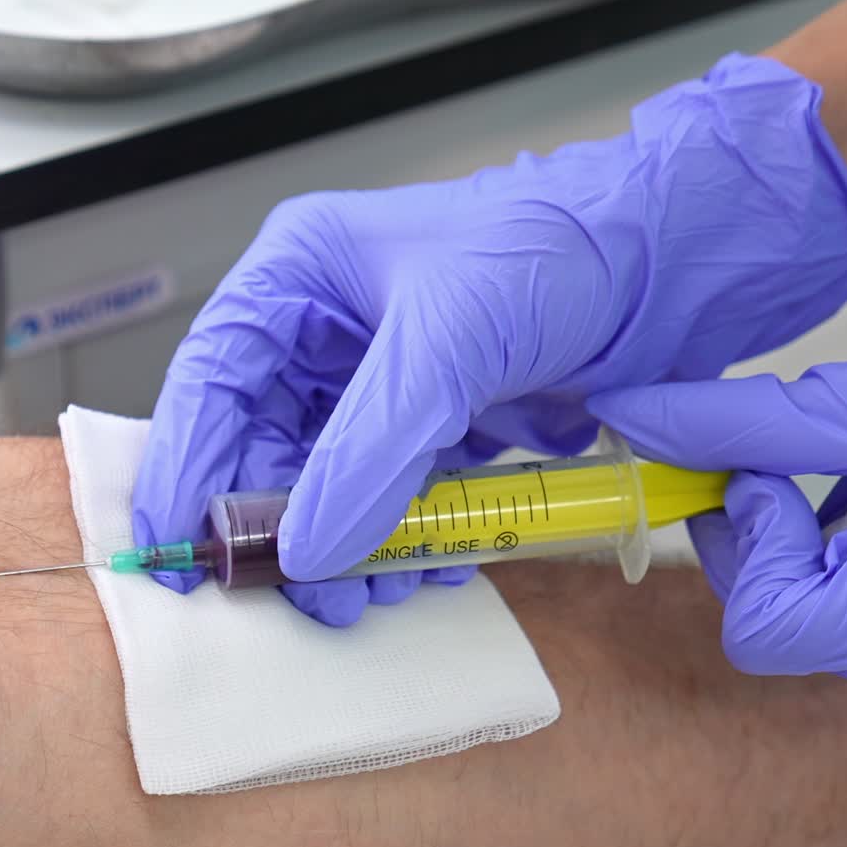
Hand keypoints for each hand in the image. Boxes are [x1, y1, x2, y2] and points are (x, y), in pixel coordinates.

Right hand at [134, 53, 846, 624]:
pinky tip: (434, 559)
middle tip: (304, 595)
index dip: (183, 468)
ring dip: (344, 547)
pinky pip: (382, 500)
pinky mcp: (421, 426)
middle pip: (258, 448)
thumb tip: (305, 550)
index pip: (209, 380)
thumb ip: (369, 452)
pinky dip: (399, 541)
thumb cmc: (558, 250)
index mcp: (298, 277)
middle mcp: (321, 332)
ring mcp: (372, 385)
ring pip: (320, 486)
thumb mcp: (448, 342)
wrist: (671, 269)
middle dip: (279, 528)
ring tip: (381, 587)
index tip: (174, 550)